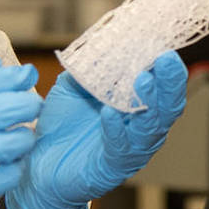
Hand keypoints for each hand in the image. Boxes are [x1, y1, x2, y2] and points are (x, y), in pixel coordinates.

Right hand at [0, 54, 41, 208]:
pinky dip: (15, 166)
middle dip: (28, 103)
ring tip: (21, 133)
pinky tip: (9, 161)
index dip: (14, 77)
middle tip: (30, 105)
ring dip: (24, 135)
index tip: (24, 76)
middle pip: (6, 109)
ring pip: (13, 142)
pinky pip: (7, 176)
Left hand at [6, 51, 188, 208]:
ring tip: (142, 80)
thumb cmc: (62, 126)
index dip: (165, 65)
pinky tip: (109, 113)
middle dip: (170, 81)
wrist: (38, 164)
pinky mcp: (113, 166)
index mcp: (138, 106)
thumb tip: (102, 42)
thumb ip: (88, 67)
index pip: (161, 84)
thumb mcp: (73, 88)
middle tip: (167, 58)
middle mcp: (142, 128)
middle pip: (168, 105)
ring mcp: (132, 149)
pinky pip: (121, 148)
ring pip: (151, 127)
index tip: (162, 43)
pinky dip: (116, 129)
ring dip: (148, 102)